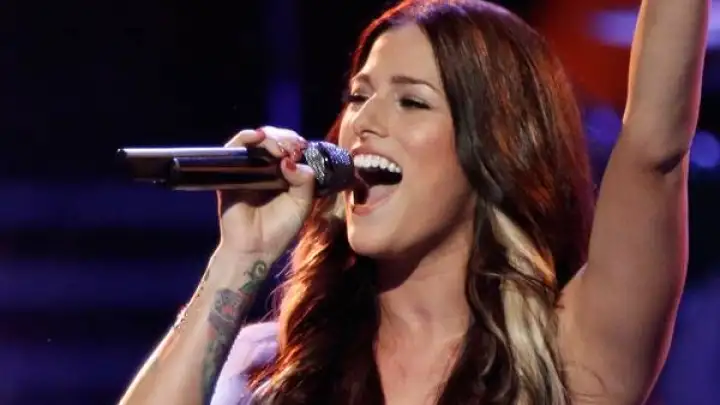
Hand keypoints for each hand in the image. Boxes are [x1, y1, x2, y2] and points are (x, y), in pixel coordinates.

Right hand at [216, 126, 314, 260]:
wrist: (255, 249)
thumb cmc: (278, 229)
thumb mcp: (302, 204)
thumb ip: (304, 181)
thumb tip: (290, 160)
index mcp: (284, 174)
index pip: (291, 147)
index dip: (297, 143)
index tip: (303, 149)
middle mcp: (265, 168)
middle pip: (275, 139)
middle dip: (286, 139)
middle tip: (293, 149)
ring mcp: (247, 169)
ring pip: (257, 139)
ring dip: (270, 137)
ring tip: (279, 149)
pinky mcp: (229, 173)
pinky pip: (234, 148)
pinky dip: (246, 137)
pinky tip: (259, 137)